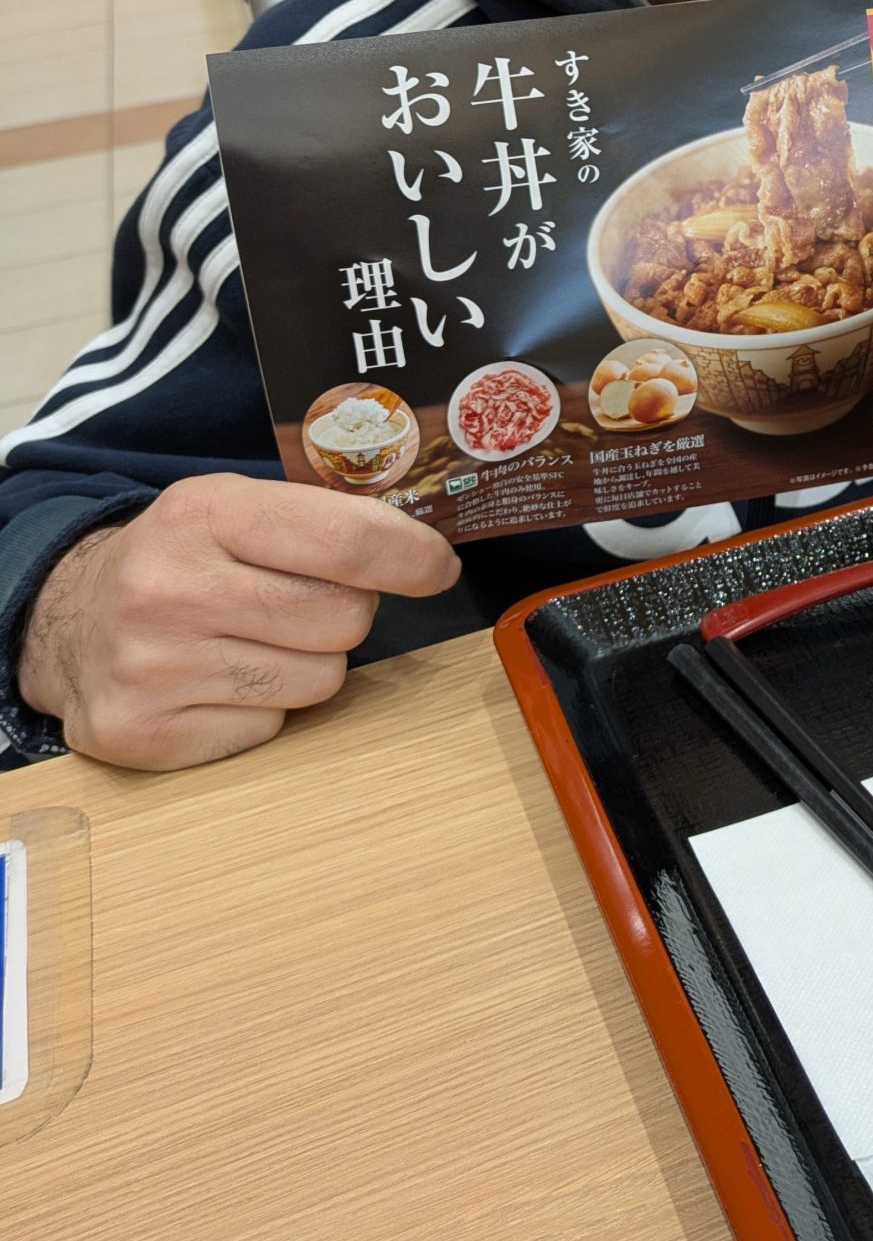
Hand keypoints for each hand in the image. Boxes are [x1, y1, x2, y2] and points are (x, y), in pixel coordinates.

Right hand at [17, 474, 462, 771]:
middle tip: (300, 602)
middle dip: (345, 613)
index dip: (411, 557)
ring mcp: (152, 666)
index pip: (348, 540)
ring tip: (251, 641)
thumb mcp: (234, 508)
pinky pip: (271, 729)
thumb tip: (428, 552)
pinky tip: (217, 681)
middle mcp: (171, 588)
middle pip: (346, 618)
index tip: (436, 568)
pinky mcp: (143, 732)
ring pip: (319, 681)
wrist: (69, 620)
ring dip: (305, 665)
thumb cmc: (182, 560)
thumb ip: (322, 519)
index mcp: (204, 512)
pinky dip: (260, 711)